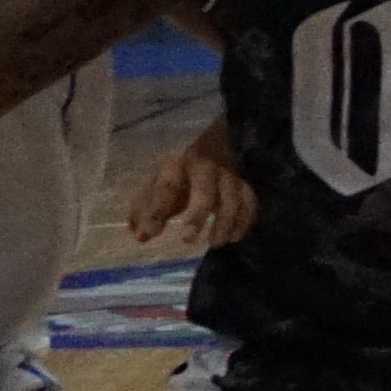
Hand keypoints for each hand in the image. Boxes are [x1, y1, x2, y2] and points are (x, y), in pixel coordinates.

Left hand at [125, 129, 254, 249]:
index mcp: (178, 164)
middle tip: (188, 240)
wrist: (217, 147)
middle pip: (205, 191)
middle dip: (197, 215)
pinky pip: (250, 202)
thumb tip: (140, 236)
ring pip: (232, 198)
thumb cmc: (180, 173)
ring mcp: (230, 175)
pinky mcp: (245, 184)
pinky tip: (234, 237)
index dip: (156, 211)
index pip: (166, 187)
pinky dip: (244, 221)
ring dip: (225, 223)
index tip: (148, 235)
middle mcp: (206, 167)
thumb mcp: (157, 183)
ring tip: (215, 243)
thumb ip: (146, 209)